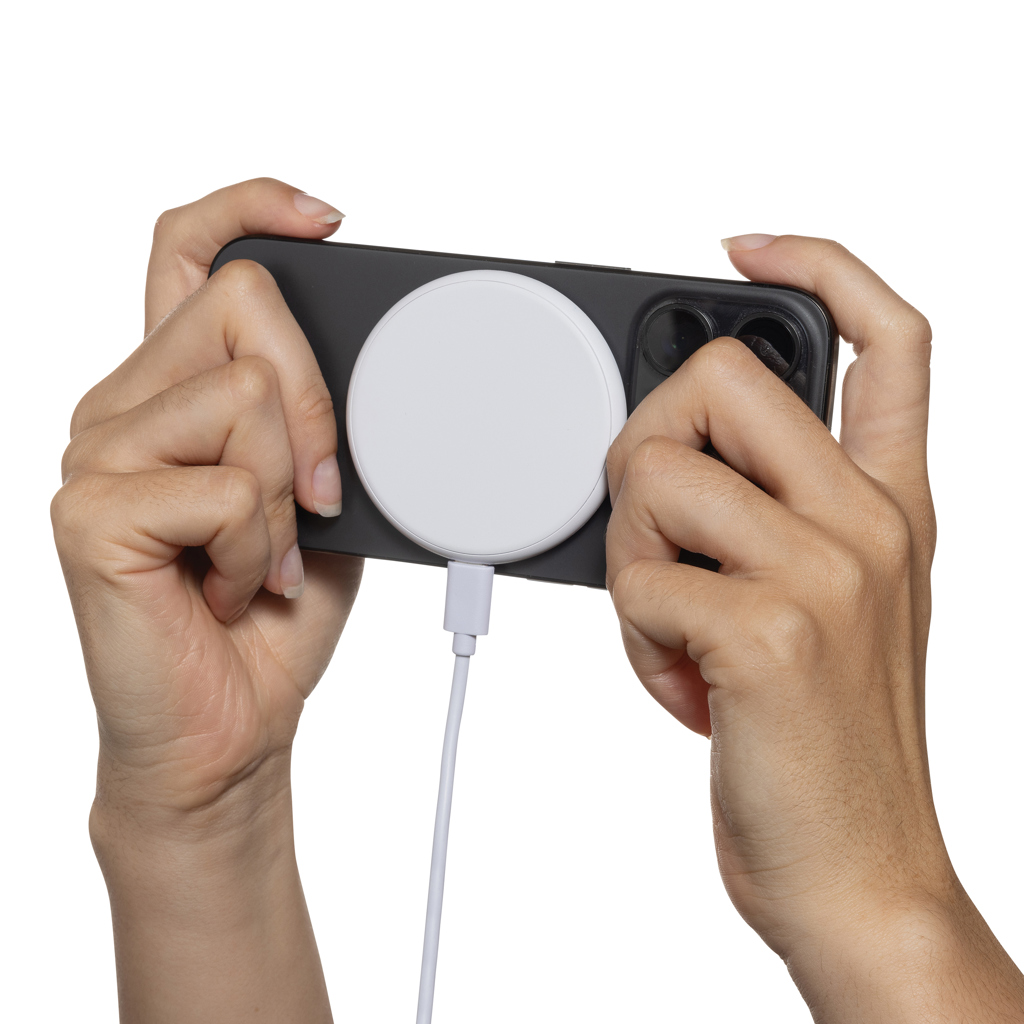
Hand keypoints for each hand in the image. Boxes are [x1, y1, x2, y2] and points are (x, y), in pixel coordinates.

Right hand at [51, 179, 359, 1021]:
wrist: (230, 725)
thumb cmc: (271, 611)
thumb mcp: (319, 493)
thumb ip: (315, 419)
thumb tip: (359, 360)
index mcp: (175, 390)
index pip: (187, 252)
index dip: (250, 209)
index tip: (323, 220)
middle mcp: (124, 406)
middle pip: (243, 304)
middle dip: (317, 403)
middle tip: (318, 495)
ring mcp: (97, 452)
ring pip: (247, 393)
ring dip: (287, 496)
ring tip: (263, 557)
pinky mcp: (92, 509)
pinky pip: (228, 484)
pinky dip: (262, 546)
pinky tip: (234, 586)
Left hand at [605, 235, 1023, 1019]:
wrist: (860, 875)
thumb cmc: (831, 742)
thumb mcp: (838, 607)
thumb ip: (775, 518)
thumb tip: (672, 462)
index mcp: (892, 502)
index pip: (890, 334)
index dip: (819, 264)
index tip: (747, 248)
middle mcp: (870, 520)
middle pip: (719, 376)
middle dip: (648, 441)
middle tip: (657, 528)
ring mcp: (824, 570)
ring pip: (654, 470)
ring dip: (628, 551)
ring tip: (668, 623)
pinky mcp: (767, 630)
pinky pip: (639, 575)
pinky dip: (631, 632)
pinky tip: (681, 681)